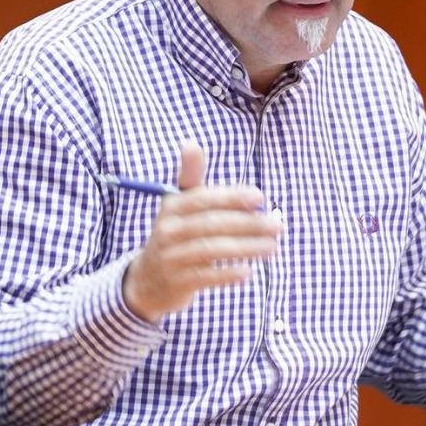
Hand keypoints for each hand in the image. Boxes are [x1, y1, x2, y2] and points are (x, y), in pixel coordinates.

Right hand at [122, 141, 281, 322]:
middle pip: (212, 224)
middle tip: (277, 225)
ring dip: (245, 248)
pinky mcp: (177, 282)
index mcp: (172, 206)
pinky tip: (249, 271)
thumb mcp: (178, 205)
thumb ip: (191, 176)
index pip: (204, 199)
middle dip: (248, 224)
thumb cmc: (175, 234)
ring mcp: (171, 257)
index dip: (232, 197)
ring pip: (212, 249)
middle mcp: (168, 230)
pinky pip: (206, 276)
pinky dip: (227, 273)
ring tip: (272, 247)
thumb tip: (190, 143)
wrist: (147, 280)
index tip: (260, 197)